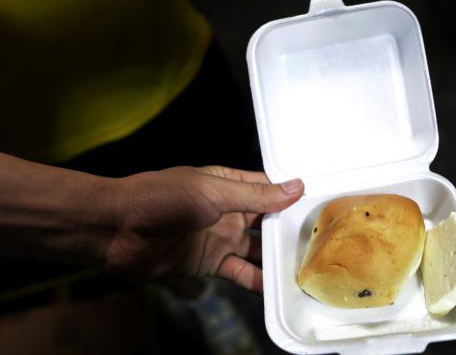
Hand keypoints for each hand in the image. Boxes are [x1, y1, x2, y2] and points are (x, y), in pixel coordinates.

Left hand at [105, 166, 302, 292]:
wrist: (116, 230)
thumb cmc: (161, 198)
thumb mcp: (212, 191)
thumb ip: (255, 195)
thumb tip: (296, 187)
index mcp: (229, 185)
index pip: (269, 189)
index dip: (293, 197)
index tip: (321, 206)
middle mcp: (229, 212)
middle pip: (269, 223)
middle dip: (290, 231)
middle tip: (320, 242)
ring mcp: (221, 239)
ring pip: (258, 250)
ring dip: (277, 259)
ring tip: (305, 268)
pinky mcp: (210, 264)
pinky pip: (241, 273)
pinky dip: (258, 281)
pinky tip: (276, 288)